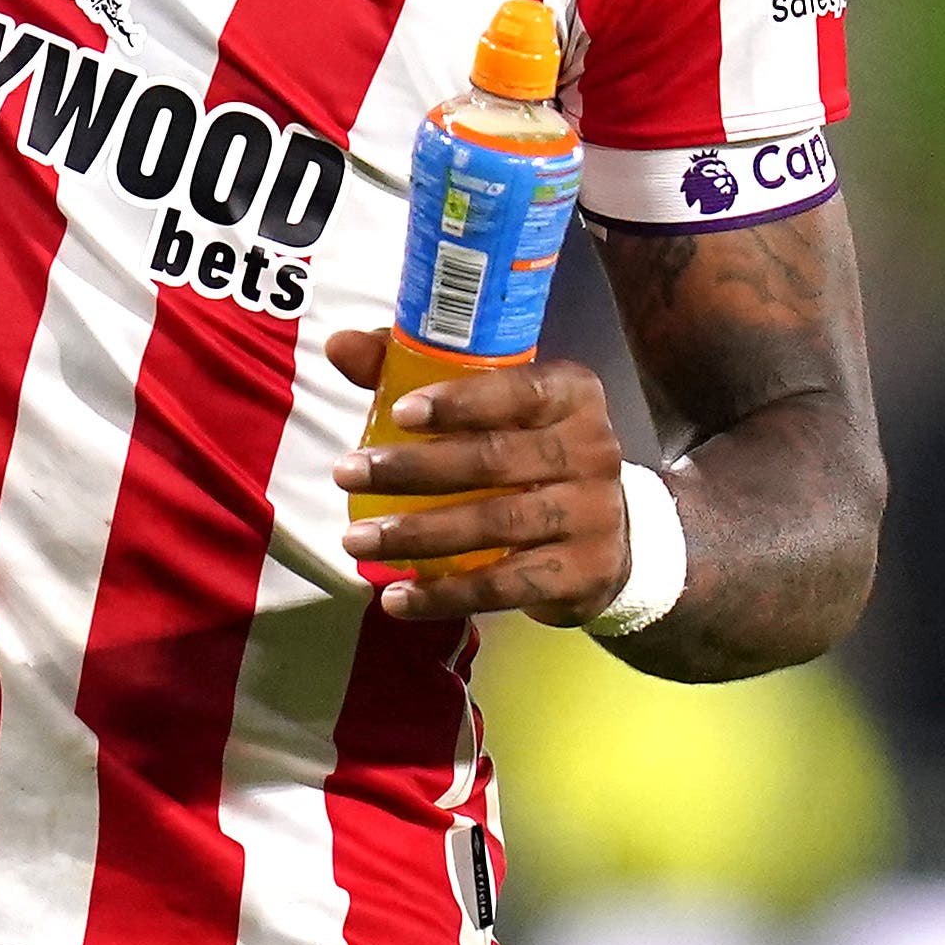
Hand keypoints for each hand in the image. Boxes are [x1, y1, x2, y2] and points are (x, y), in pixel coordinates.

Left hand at [326, 330, 635, 624]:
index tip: (398, 414)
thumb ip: (413, 368)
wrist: (605, 533)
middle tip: (345, 473)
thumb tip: (340, 345)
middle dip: (412, 468)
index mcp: (570, 394)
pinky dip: (445, 595)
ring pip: (495, 524)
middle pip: (494, 459)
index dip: (458, 402)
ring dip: (417, 535)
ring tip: (355, 540)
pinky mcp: (583, 574)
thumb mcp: (486, 402)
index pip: (516, 391)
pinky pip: (504, 586)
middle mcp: (592, 449)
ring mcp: (592, 515)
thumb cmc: (526, 450)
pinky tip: (395, 599)